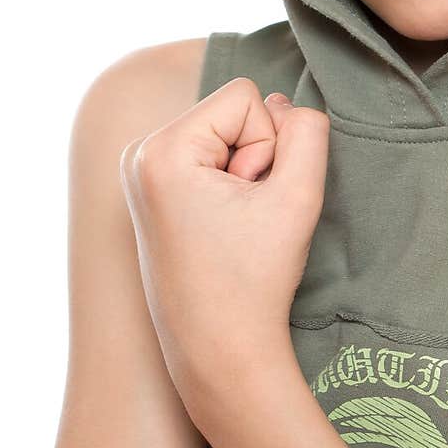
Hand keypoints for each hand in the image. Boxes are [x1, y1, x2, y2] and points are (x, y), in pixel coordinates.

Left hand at [119, 78, 329, 409]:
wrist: (218, 350)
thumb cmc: (254, 280)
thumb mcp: (299, 195)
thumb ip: (308, 132)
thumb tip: (285, 104)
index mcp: (160, 150)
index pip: (247, 97)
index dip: (269, 145)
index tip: (251, 201)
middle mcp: (138, 154)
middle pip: (232, 112)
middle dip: (253, 158)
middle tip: (242, 219)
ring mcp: (140, 172)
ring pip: (225, 133)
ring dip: (244, 173)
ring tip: (233, 225)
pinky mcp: (151, 188)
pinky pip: (210, 155)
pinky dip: (228, 184)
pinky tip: (223, 227)